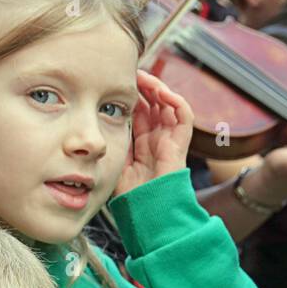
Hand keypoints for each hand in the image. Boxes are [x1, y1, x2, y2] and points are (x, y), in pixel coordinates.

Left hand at [114, 70, 194, 195]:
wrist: (147, 213)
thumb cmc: (132, 196)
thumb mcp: (117, 164)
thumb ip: (116, 145)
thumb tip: (102, 126)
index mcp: (143, 144)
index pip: (140, 113)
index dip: (133, 97)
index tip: (119, 84)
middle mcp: (158, 139)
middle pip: (154, 105)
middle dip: (144, 88)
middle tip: (132, 74)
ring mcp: (170, 140)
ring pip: (168, 105)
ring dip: (158, 89)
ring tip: (144, 78)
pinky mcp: (180, 143)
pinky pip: (184, 115)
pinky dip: (175, 101)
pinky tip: (161, 93)